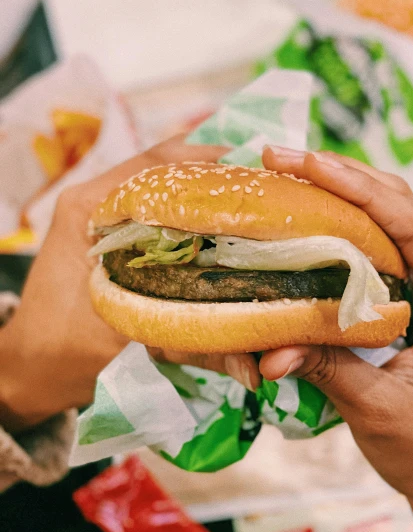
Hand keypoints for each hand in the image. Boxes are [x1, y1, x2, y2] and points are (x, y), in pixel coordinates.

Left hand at [0, 137, 258, 432]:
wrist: (29, 368)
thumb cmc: (63, 352)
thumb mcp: (127, 339)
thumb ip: (191, 340)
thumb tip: (258, 365)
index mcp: (88, 208)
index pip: (156, 165)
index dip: (209, 163)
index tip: (256, 170)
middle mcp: (91, 198)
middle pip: (161, 165)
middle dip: (213, 170)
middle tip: (263, 183)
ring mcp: (96, 211)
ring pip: (158, 181)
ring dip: (201, 185)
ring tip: (249, 195)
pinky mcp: (104, 229)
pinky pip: (152, 204)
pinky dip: (186, 206)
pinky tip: (218, 220)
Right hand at [260, 146, 412, 531]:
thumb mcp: (377, 409)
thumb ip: (327, 368)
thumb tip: (267, 348)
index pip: (409, 225)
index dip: (356, 188)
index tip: (306, 163)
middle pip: (398, 205)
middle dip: (341, 175)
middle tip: (281, 156)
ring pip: (387, 215)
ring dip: (340, 189)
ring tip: (288, 171)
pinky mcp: (409, 290)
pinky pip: (375, 242)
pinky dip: (340, 220)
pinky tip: (306, 210)